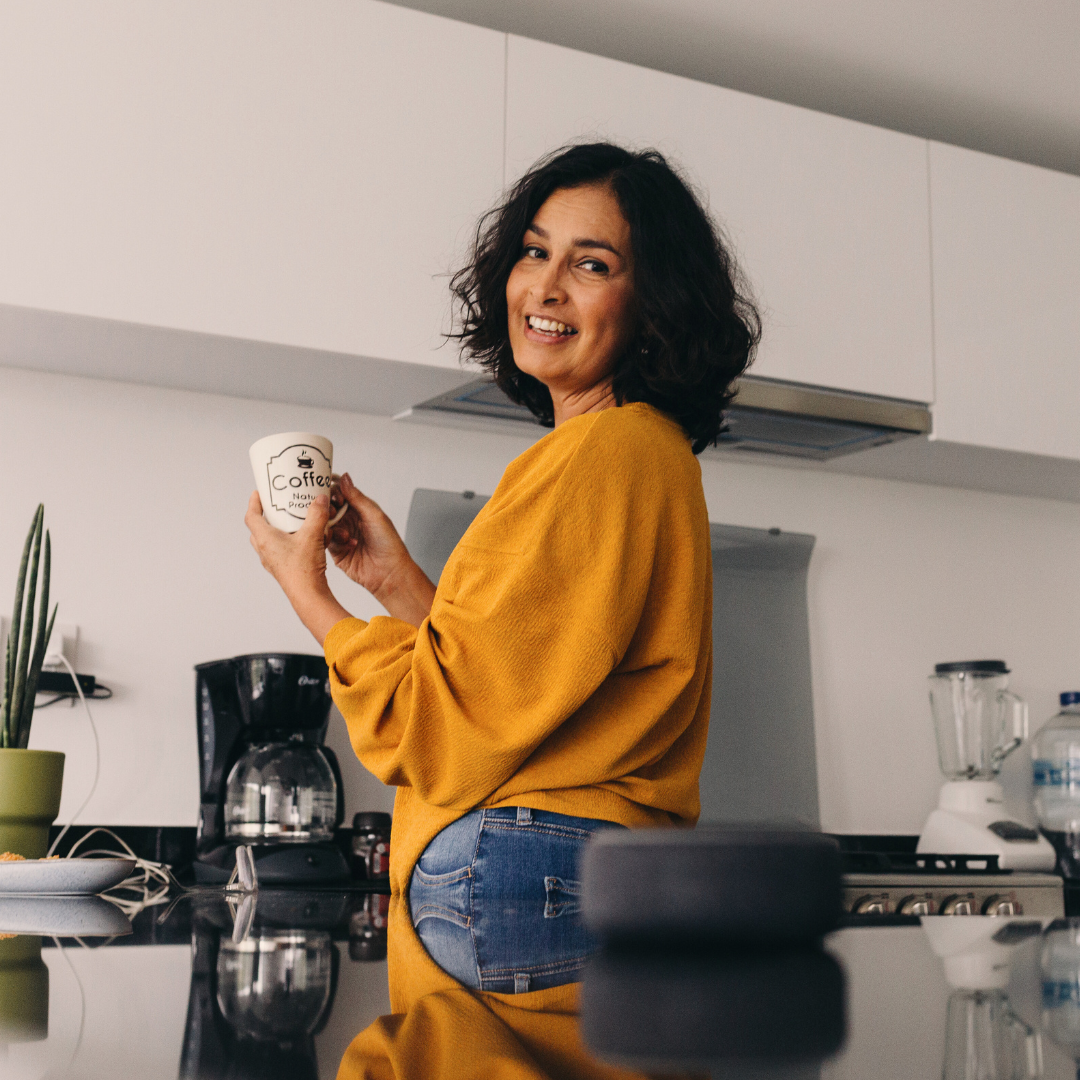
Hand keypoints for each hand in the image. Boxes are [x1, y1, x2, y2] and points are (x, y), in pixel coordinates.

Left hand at [245, 490, 350, 644]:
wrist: (308, 594)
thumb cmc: (303, 569)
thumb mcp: (312, 536)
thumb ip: (316, 515)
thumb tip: (320, 499)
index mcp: (265, 539)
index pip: (251, 516)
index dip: (253, 503)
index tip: (258, 493)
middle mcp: (265, 550)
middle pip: (259, 528)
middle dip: (267, 516)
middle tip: (278, 507)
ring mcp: (272, 560)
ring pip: (269, 540)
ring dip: (277, 529)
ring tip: (292, 522)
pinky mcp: (282, 567)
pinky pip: (280, 550)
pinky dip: (287, 541)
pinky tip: (303, 540)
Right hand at [326, 473, 435, 626]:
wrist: (390, 573)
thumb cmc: (389, 544)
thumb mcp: (374, 515)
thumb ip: (357, 497)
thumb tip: (345, 478)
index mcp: (359, 510)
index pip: (340, 494)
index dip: (332, 490)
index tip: (326, 488)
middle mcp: (349, 521)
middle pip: (329, 508)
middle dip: (328, 508)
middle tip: (331, 511)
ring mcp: (341, 535)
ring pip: (325, 524)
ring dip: (332, 525)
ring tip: (345, 533)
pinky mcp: (336, 551)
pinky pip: (325, 540)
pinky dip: (332, 539)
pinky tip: (346, 542)